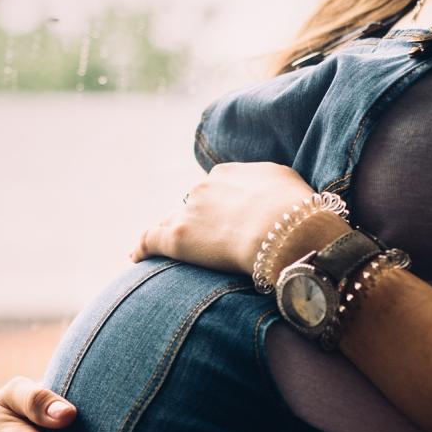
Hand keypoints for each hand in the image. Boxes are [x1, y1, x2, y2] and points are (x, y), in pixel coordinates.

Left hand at [127, 161, 317, 274]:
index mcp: (228, 174)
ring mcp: (189, 212)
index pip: (213, 190)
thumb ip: (268, 185)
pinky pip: (150, 241)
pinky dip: (141, 248)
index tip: (219, 222)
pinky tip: (135, 257)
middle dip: (194, 221)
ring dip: (170, 235)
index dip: (214, 208)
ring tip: (165, 252)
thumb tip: (269, 195)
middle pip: (190, 206)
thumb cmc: (296, 211)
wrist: (287, 231)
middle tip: (204, 243)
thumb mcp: (286, 183)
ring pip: (171, 223)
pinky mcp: (178, 238)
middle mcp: (203, 188)